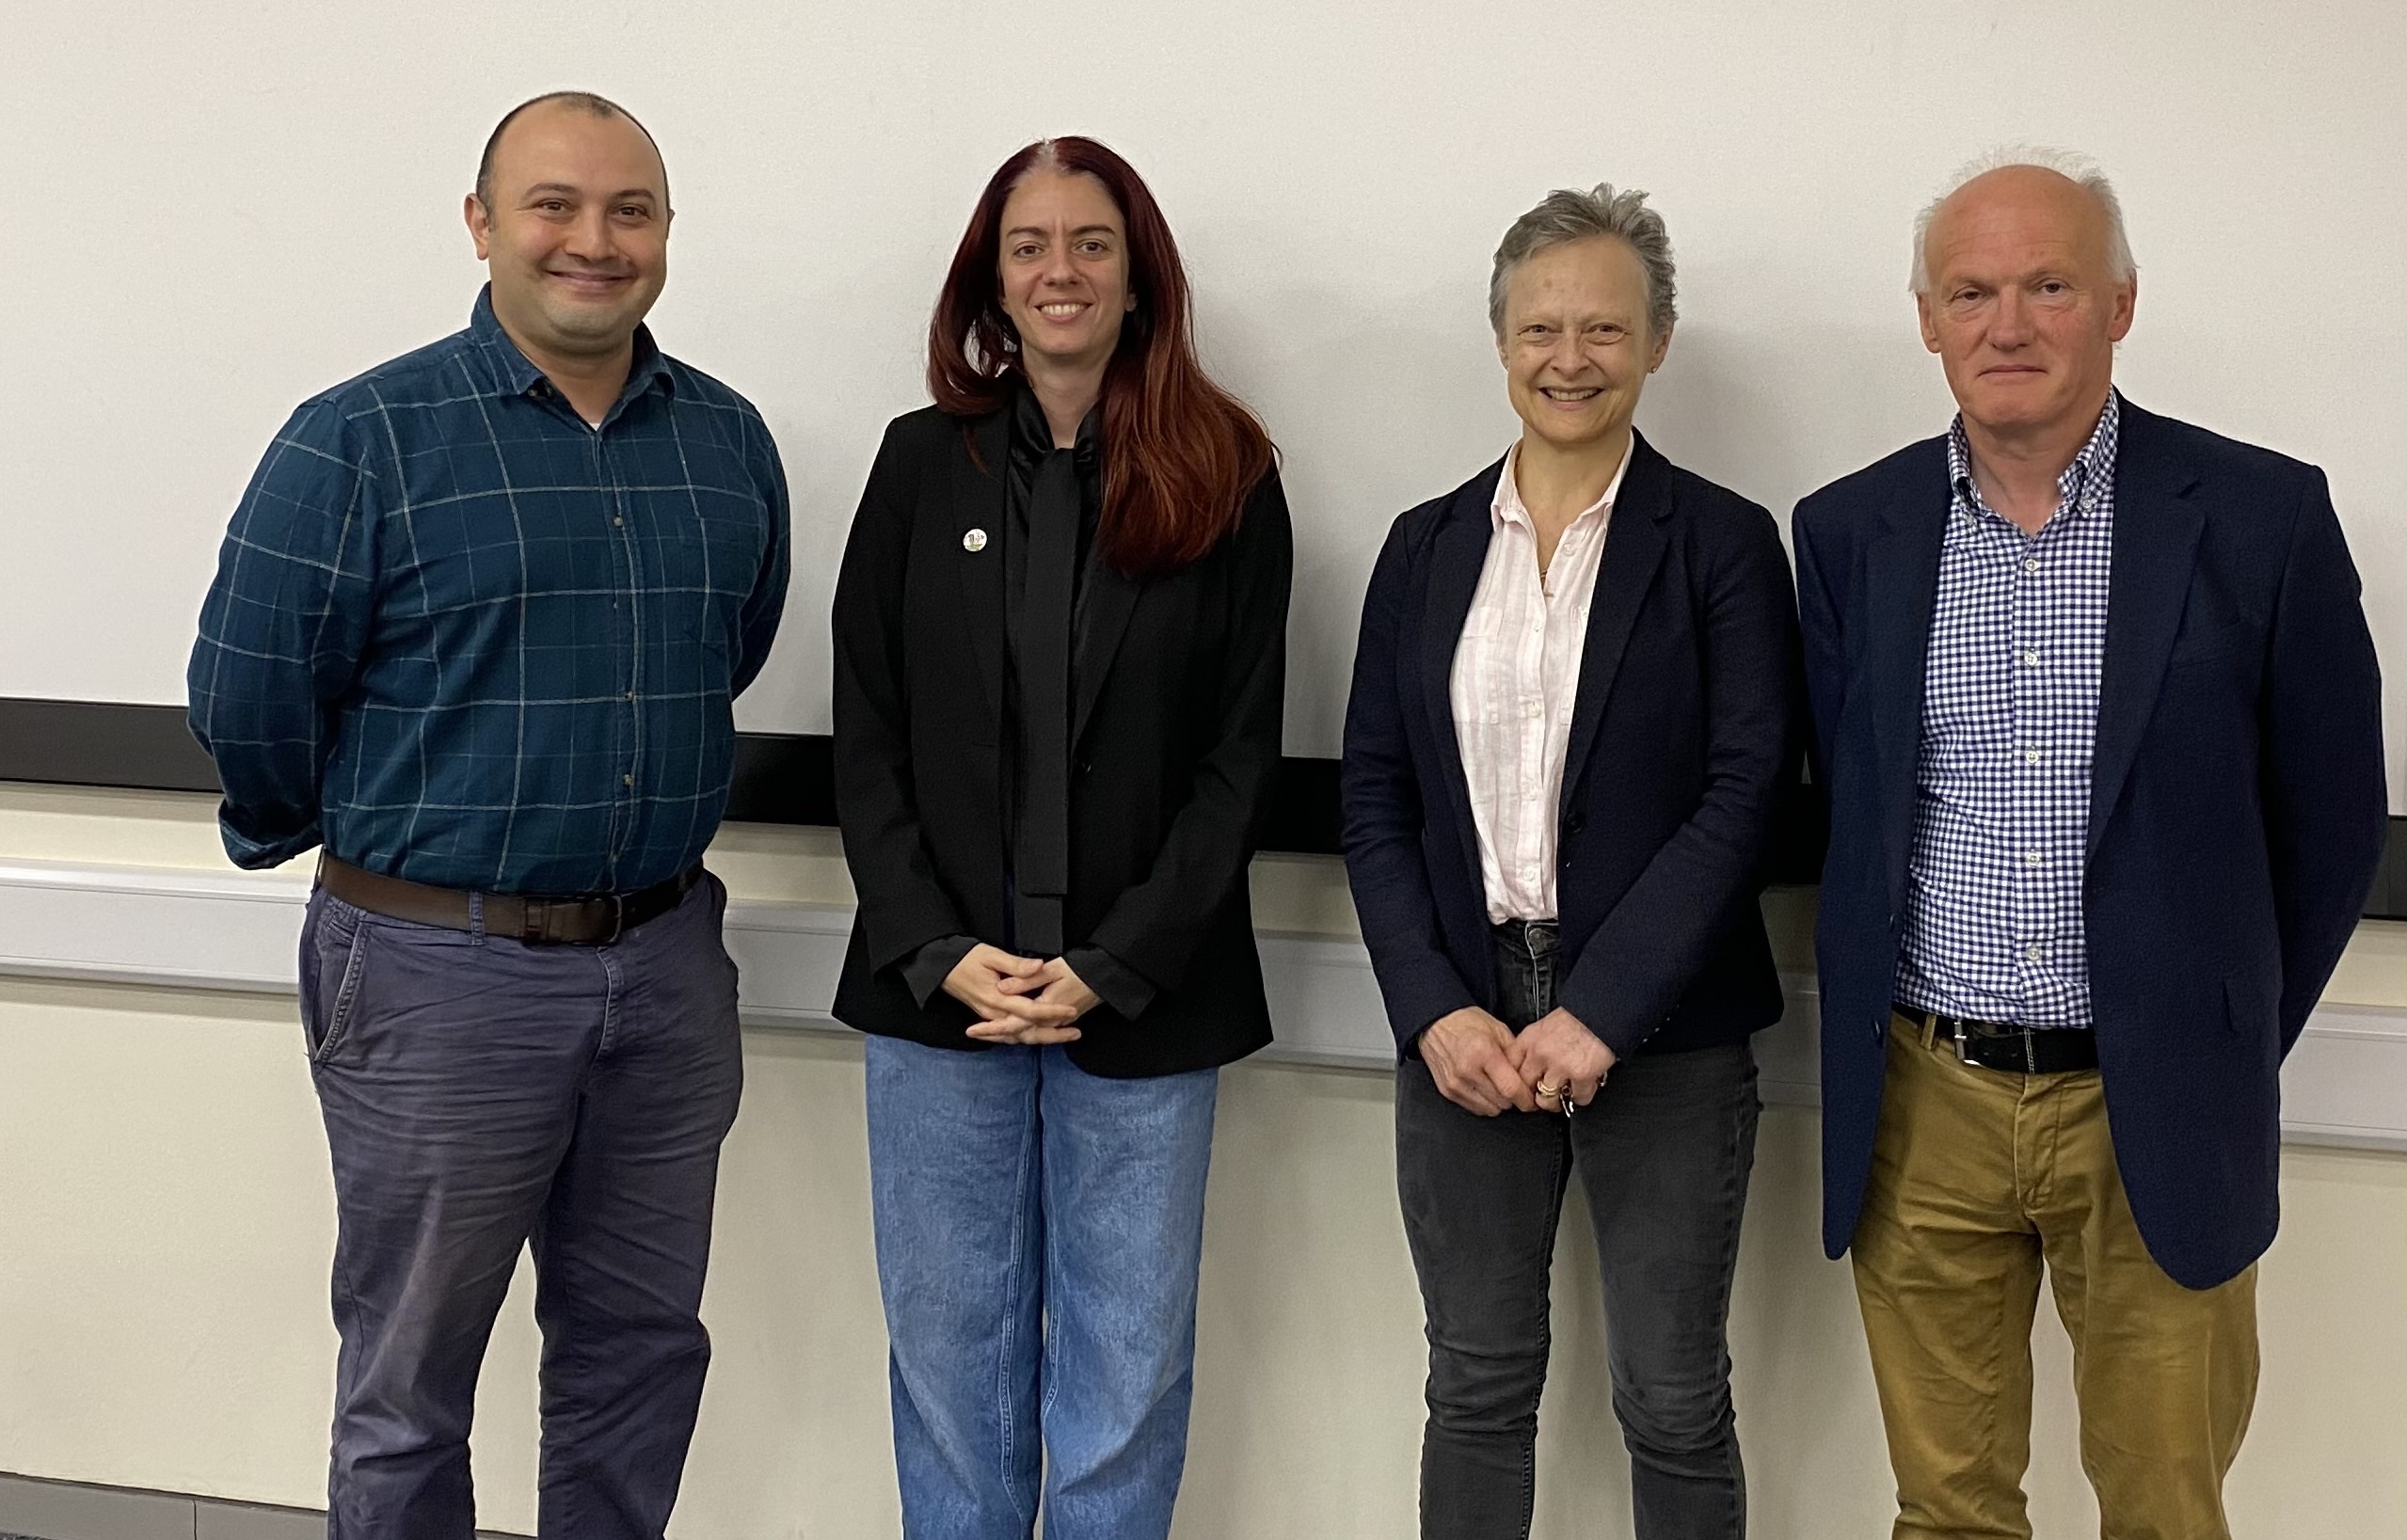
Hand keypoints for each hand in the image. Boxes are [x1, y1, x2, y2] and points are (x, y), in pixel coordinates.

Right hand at [945, 944, 1082, 1044]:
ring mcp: (989, 1018)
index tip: (1071, 1011)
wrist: (941, 968)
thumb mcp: (991, 955)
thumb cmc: (965, 958)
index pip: (1030, 1010)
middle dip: (1053, 1034)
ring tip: (1065, 1035)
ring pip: (1019, 1036)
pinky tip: (1039, 1036)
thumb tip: (1038, 966)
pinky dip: (1025, 1038)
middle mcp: (993, 1013)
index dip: (1052, 1011)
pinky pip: (1008, 1035)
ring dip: (1043, 1037)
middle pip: (1027, 1032)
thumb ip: (1016, 965)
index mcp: (996, 998)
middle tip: (1076, 1032)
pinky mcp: (987, 1018)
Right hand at [1417, 1007, 1537, 1115]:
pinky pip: (1474, 1108)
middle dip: (1513, 1098)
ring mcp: (1455, 1084)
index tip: (1531, 1101)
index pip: (1511, 1089)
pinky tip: (1484, 1088)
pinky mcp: (1447, 1091)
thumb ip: (1515, 1055)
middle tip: (1514, 1088)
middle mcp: (1468, 1071)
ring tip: (1497, 1086)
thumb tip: (1529, 1078)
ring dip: (1498, 1102)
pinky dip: (1483, 1103)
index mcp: (1484, 1053)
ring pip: (1489, 1109)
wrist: (1435, 1023)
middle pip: (1502, 1102)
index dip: (1526, 1099)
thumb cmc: (1467, 1023)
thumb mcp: (1498, 1030)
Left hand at [1509, 1007, 1615, 1109]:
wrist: (1603, 1011)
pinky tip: (1582, 1090)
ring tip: (1561, 1097)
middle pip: (1525, 1087)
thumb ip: (1533, 1044)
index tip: (1521, 1085)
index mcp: (1529, 1039)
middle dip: (1532, 1095)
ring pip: (1547, 1099)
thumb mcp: (1545, 1025)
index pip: (1509, 1067)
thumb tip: (1527, 1064)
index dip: (1515, 1080)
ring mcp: (1560, 1067)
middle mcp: (1540, 1054)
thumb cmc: (1578, 1017)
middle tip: (1540, 1097)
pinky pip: (1577, 1099)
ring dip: (1554, 1102)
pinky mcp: (1582, 1076)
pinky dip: (1581, 1097)